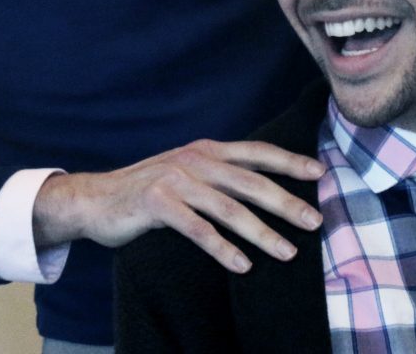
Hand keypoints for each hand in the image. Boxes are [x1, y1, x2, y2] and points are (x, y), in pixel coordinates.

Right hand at [31, 139, 324, 272]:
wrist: (96, 198)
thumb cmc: (148, 190)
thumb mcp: (186, 173)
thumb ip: (218, 175)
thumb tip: (262, 188)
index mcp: (206, 150)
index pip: (256, 152)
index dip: (289, 161)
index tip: (319, 173)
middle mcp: (195, 160)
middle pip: (250, 182)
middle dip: (286, 202)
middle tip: (316, 221)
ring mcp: (176, 180)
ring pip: (229, 208)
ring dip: (262, 232)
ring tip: (288, 253)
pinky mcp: (157, 203)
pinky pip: (198, 229)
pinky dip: (223, 249)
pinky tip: (242, 266)